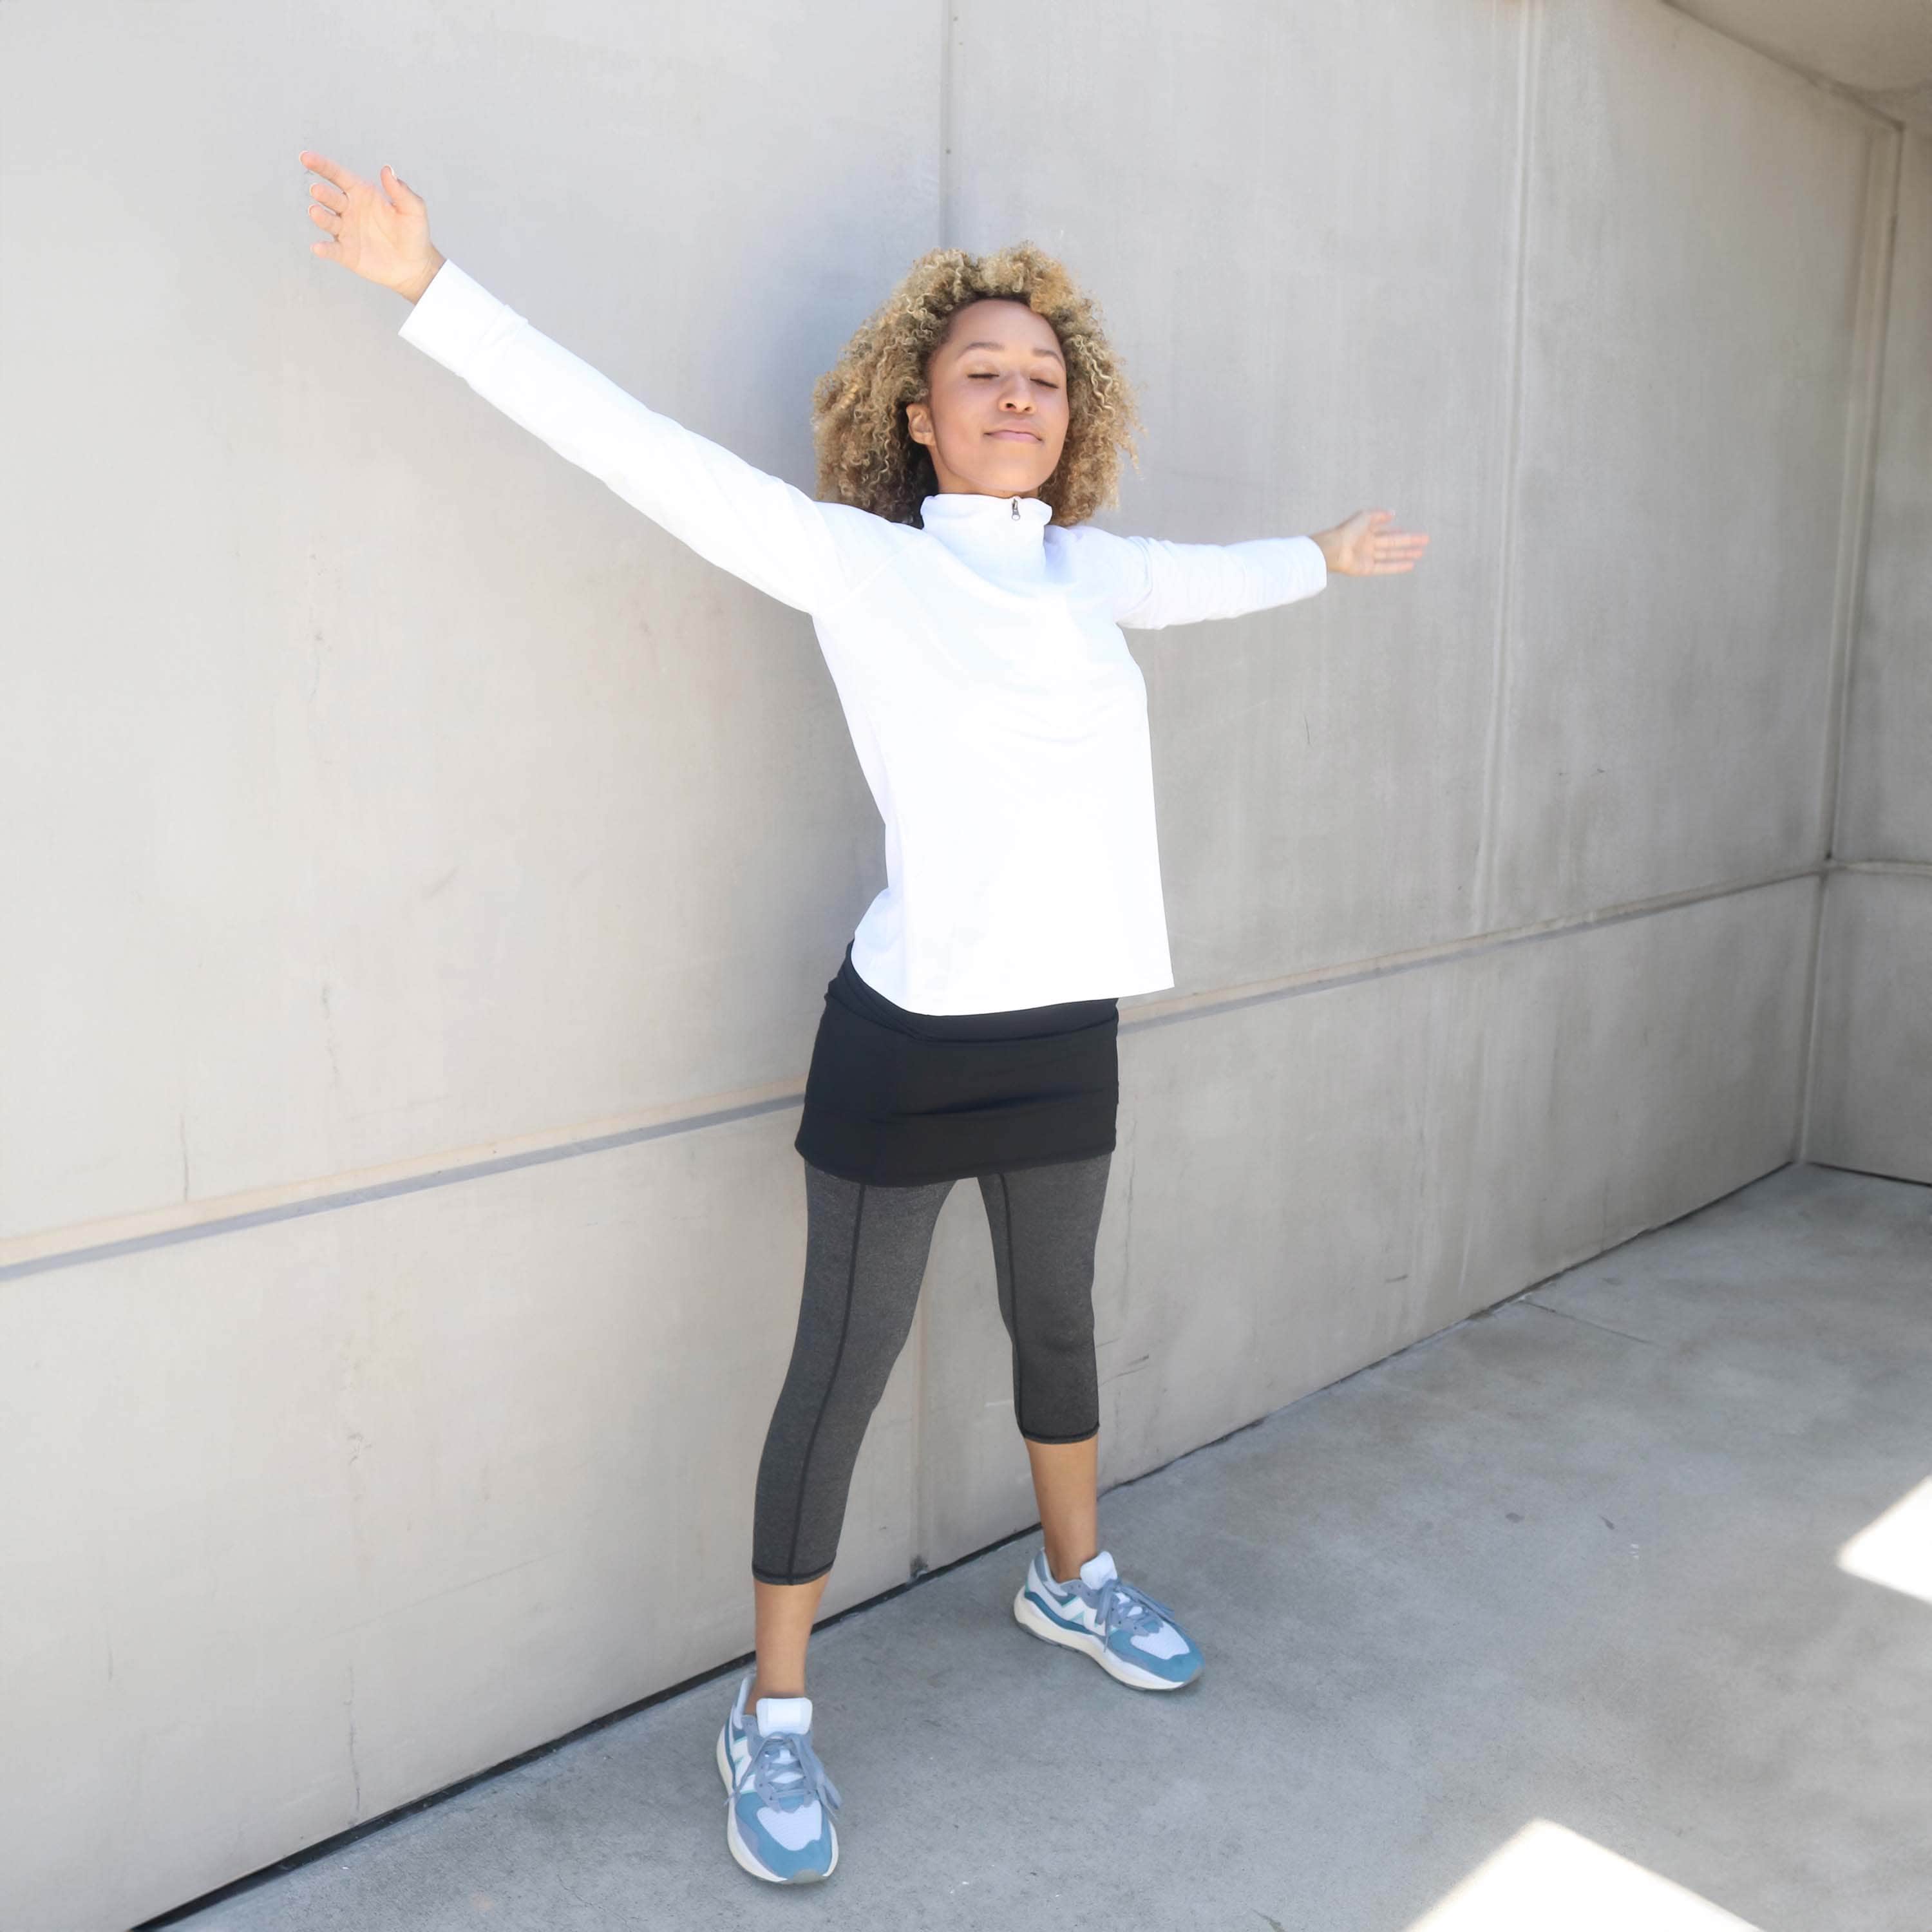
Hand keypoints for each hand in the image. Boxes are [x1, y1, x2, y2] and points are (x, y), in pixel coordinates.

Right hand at [298, 150, 444, 301]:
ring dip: (320, 217)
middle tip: (317, 190)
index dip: (322, 166)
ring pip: (328, 221)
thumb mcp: (413, 209)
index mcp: (362, 194)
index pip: (339, 176)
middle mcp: (349, 210)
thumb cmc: (414, 233)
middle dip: (323, 193)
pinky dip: (324, 249)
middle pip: (331, 198)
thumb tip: (387, 170)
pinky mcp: (347, 253)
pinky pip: (332, 250)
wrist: (415, 265)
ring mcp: (346, 231)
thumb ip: (401, 190)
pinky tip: (318, 247)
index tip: (307, 157)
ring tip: (315, 212)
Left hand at [1312, 510, 1429, 577]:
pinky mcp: (1366, 569)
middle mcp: (1368, 544)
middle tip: (1425, 541)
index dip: (1398, 532)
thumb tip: (1393, 513)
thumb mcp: (1364, 516)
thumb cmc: (1346, 531)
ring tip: (1421, 553)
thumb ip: (1378, 514)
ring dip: (1407, 554)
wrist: (1333, 549)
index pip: (1386, 532)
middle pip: (1392, 543)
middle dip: (1409, 542)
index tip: (1410, 532)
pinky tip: (1411, 565)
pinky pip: (1385, 567)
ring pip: (1391, 555)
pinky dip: (1398, 566)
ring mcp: (1368, 557)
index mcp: (1366, 531)